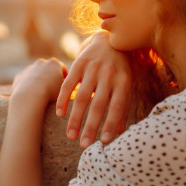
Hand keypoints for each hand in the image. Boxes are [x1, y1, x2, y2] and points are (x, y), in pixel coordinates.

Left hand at [11, 58, 67, 105]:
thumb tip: (67, 85)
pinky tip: (30, 94)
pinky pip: (25, 80)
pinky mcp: (20, 76)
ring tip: (40, 93)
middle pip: (48, 69)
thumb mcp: (64, 89)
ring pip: (35, 74)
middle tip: (52, 88)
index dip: (64, 77)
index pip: (62, 69)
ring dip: (38, 81)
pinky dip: (28, 86)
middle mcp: (41, 62)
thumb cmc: (50, 93)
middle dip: (50, 77)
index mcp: (54, 63)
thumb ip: (65, 84)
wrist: (29, 96)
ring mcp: (29, 68)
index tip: (65, 85)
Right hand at [55, 31, 131, 147]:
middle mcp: (108, 75)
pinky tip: (59, 114)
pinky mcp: (79, 64)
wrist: (110, 39)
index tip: (104, 142)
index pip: (117, 107)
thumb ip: (122, 106)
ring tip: (70, 136)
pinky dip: (63, 99)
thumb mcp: (126, 84)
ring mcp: (92, 69)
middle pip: (98, 105)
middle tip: (84, 146)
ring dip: (75, 119)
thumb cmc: (120, 68)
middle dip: (90, 127)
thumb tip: (120, 132)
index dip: (110, 124)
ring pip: (82, 97)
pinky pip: (69, 84)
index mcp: (123, 81)